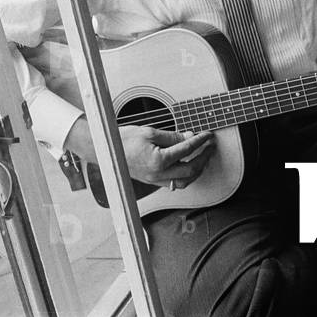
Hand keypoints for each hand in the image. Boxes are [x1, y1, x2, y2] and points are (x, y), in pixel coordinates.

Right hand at [65, 117, 215, 188]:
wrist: (106, 150)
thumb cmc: (124, 139)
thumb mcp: (150, 132)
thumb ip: (172, 137)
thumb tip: (189, 137)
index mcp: (158, 160)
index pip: (186, 150)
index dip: (200, 141)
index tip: (208, 135)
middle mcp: (158, 174)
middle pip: (191, 170)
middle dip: (204, 157)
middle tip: (210, 146)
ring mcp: (156, 180)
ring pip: (185, 182)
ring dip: (197, 170)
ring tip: (204, 157)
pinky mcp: (153, 182)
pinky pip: (175, 184)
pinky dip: (186, 176)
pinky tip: (189, 166)